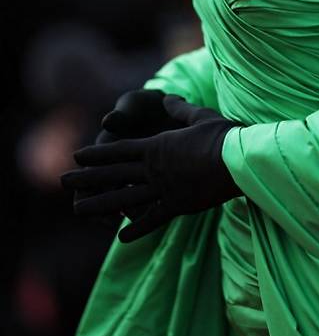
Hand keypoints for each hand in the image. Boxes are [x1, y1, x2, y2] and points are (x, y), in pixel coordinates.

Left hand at [60, 95, 241, 242]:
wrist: (239, 160)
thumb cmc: (222, 134)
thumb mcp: (199, 116)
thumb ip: (180, 110)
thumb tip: (168, 98)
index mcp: (158, 146)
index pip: (120, 150)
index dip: (97, 154)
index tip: (76, 155)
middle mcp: (154, 168)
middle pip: (114, 174)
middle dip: (87, 177)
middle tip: (62, 180)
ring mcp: (164, 189)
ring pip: (125, 198)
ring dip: (100, 204)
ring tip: (78, 210)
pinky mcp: (178, 206)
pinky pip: (153, 219)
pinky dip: (137, 228)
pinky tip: (121, 237)